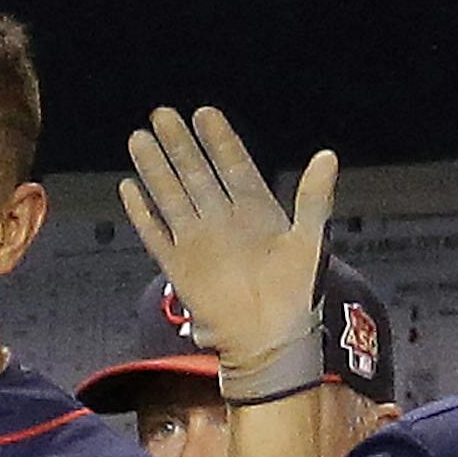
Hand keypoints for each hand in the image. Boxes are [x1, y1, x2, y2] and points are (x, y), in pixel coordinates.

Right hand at [122, 107, 335, 376]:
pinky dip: (142, 213)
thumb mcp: (310, 240)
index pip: (233, 165)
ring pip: (171, 196)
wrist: (270, 343)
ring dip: (155, 169)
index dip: (219, 140)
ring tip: (139, 138)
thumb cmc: (296, 296)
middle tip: (162, 113)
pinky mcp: (179, 267)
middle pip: (195, 174)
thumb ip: (314, 198)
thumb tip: (328, 155)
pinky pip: (155, 234)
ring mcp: (198, 242)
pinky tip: (129, 188)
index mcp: (256, 212)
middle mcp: (223, 222)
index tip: (204, 113)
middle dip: (179, 144)